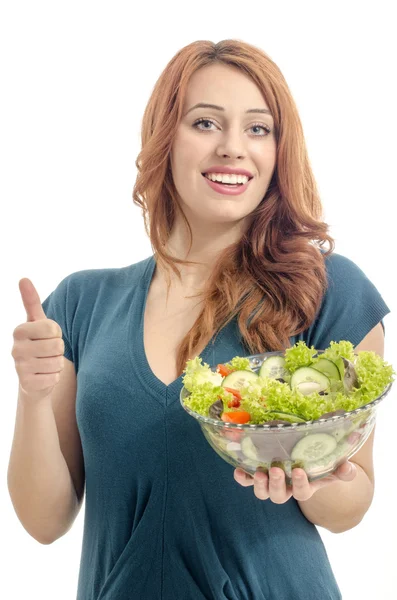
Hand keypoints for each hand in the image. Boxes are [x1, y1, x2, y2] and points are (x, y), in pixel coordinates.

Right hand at [11, 278, 64, 401]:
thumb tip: (23, 278)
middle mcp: (15, 348)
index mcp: (19, 331)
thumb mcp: (36, 322)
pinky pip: (54, 377)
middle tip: (48, 352)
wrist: (33, 379)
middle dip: (59, 349)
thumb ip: (31, 301)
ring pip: (57, 362)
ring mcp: (20, 367)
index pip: (52, 328)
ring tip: (46, 363)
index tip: (47, 336)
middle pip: (57, 345)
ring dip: (57, 364)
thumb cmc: (38, 344)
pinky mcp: (27, 384)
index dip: (56, 333)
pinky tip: (44, 376)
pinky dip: (54, 377)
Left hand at [234, 461, 357, 502]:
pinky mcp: (256, 475)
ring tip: (259, 472)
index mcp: (304, 487)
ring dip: (259, 484)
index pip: (302, 492)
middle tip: (275, 469)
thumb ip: (341, 468)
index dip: (300, 484)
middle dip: (277, 485)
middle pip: (279, 497)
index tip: (298, 471)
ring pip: (262, 493)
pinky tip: (238, 470)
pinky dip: (242, 478)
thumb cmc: (316, 461)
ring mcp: (269, 483)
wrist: (300, 456)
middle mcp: (285, 489)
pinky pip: (246, 481)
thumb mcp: (330, 463)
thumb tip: (348, 468)